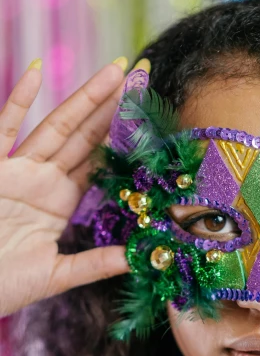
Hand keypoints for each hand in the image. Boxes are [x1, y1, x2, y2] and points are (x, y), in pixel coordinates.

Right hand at [0, 57, 146, 316]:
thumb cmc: (2, 285)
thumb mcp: (55, 275)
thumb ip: (93, 264)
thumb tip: (137, 258)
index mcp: (60, 201)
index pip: (99, 162)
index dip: (123, 139)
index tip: (148, 116)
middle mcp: (43, 179)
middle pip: (85, 136)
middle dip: (112, 107)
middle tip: (142, 75)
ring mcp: (16, 169)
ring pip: (56, 126)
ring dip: (84, 98)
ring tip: (115, 70)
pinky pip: (2, 129)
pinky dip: (18, 101)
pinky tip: (35, 71)